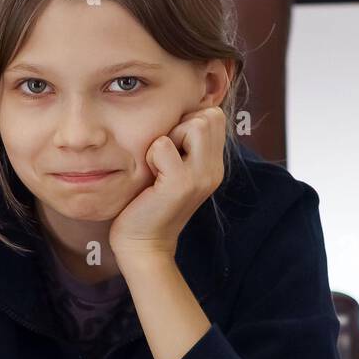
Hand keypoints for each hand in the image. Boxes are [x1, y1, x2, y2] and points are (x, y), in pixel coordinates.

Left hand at [108, 107, 225, 260]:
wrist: (143, 245)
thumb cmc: (149, 205)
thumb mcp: (173, 170)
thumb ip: (183, 146)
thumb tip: (179, 114)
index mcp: (214, 165)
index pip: (214, 116)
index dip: (189, 123)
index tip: (172, 152)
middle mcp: (214, 169)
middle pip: (210, 115)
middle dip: (182, 126)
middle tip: (164, 158)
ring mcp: (201, 176)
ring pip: (195, 124)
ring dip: (169, 139)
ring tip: (159, 167)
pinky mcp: (180, 183)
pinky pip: (162, 144)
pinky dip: (151, 157)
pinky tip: (150, 180)